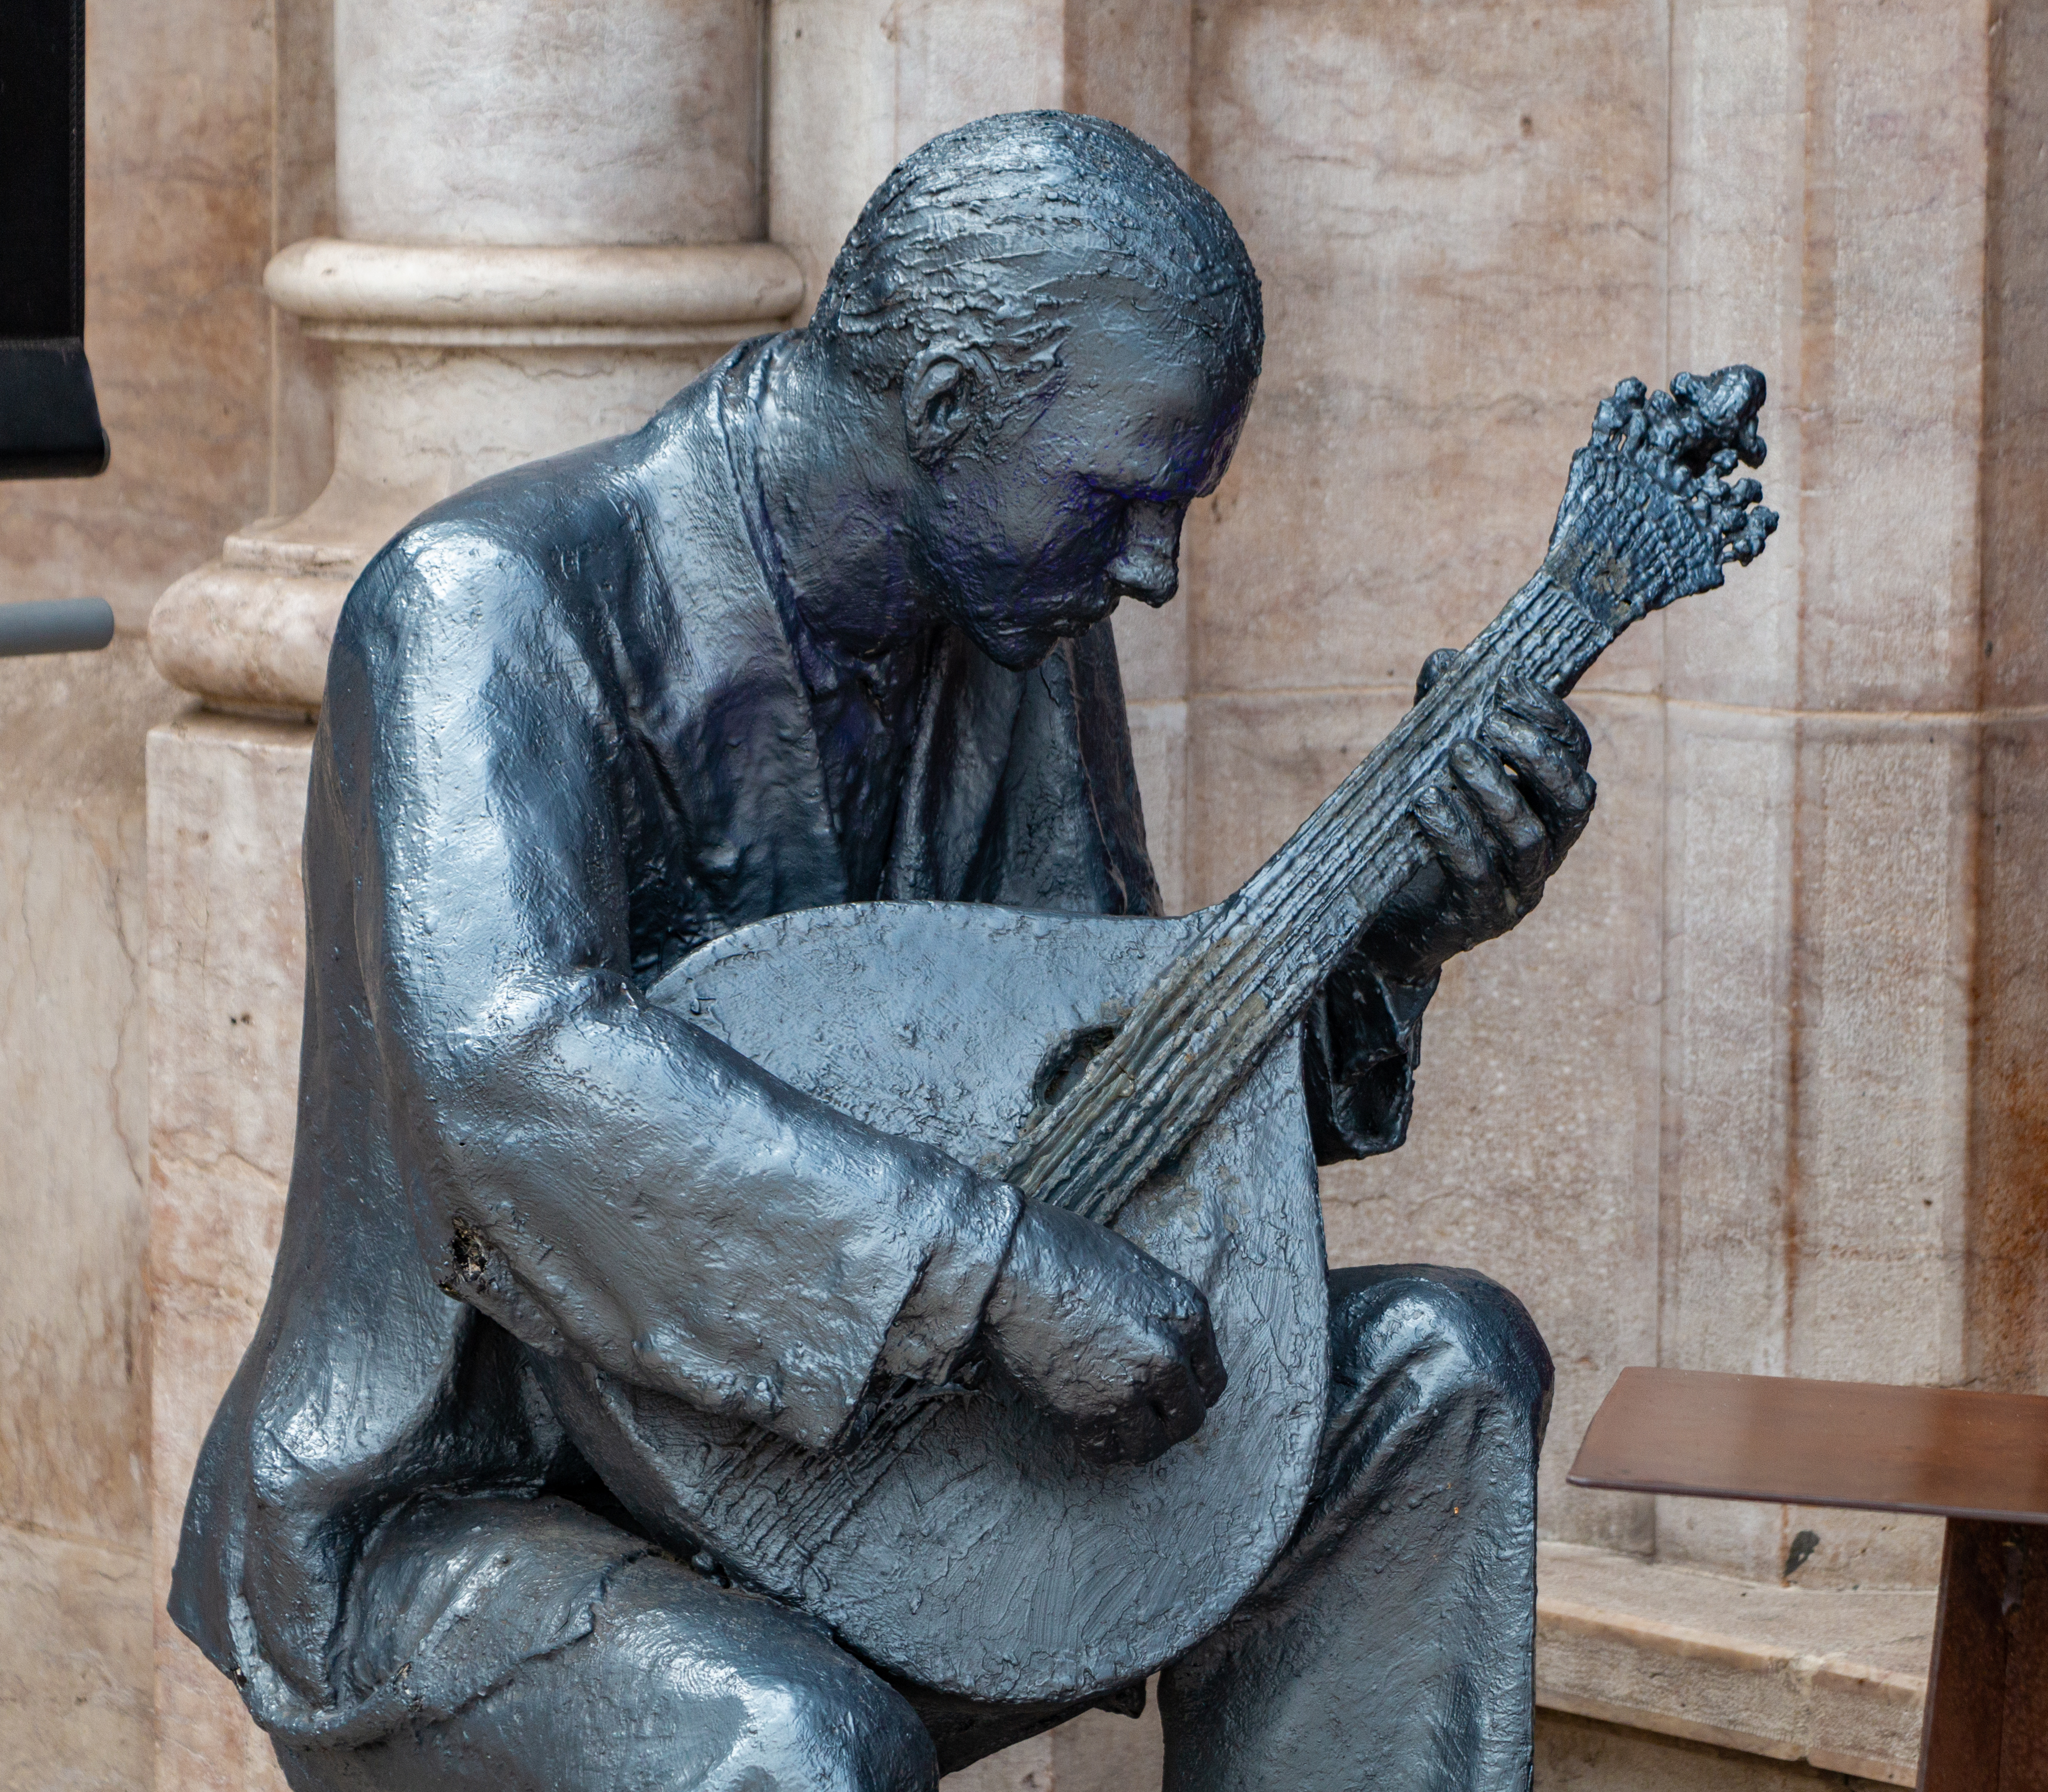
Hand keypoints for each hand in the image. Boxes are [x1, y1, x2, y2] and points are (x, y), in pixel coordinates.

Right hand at [979, 1198, 1226, 1464]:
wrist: (1010, 1266)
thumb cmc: (1066, 1254)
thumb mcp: (1138, 1273)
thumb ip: (1161, 1316)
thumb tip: (1166, 1348)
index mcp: (1188, 1315)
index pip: (1212, 1380)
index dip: (1190, 1390)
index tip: (1171, 1393)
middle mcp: (1169, 1356)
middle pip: (1189, 1419)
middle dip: (1169, 1420)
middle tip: (1145, 1413)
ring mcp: (1129, 1389)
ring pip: (1151, 1446)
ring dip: (1138, 1441)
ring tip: (1119, 1426)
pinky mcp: (1086, 1413)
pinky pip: (1106, 1452)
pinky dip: (1101, 1446)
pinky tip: (1090, 1427)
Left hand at [1357, 660, 1595, 984]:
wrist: (1385, 914)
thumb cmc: (1420, 828)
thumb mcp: (1432, 765)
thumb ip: (1443, 716)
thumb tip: (1445, 661)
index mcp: (1547, 803)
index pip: (1574, 756)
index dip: (1552, 718)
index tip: (1510, 683)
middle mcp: (1548, 846)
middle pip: (1573, 800)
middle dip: (1536, 756)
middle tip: (1490, 725)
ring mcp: (1520, 886)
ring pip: (1529, 837)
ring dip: (1494, 791)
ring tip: (1455, 758)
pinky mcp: (1483, 917)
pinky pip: (1481, 874)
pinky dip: (1456, 833)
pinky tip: (1426, 804)